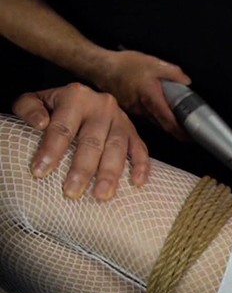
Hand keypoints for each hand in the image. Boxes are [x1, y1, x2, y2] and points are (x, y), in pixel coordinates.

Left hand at [12, 83, 149, 199]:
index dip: (51, 150)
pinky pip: (141, 149)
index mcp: (76, 96)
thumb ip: (28, 108)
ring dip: (110, 173)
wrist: (83, 101)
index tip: (39, 172)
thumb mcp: (35, 100)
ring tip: (102, 195)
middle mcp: (102, 106)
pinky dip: (141, 166)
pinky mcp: (134, 132)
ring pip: (117, 147)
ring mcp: (121, 120)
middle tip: (71, 192)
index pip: (62, 127)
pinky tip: (137, 183)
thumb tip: (40, 123)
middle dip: (81, 168)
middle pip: (91, 140)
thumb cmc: (54, 108)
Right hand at [93, 50, 191, 139]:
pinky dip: (157, 117)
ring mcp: (135, 111)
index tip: (192, 136)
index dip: (181, 131)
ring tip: (181, 122)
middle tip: (192, 133)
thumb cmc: (126, 65)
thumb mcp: (153, 62)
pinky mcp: (130, 110)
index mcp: (150, 98)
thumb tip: (187, 82)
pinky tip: (163, 112)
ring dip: (167, 123)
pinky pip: (147, 116)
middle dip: (178, 131)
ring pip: (155, 121)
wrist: (100, 67)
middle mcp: (142, 109)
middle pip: (163, 125)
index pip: (168, 120)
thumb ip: (172, 72)